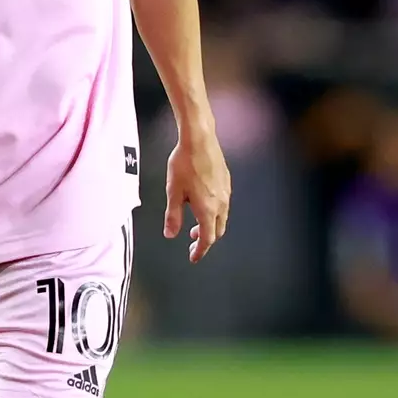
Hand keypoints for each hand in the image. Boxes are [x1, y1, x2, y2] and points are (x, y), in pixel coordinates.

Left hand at [163, 127, 230, 262]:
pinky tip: (202, 205)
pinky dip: (214, 213)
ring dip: (209, 226)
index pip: (207, 239)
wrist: (200, 140)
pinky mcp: (226, 182)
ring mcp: (226, 193)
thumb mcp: (173, 192)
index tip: (193, 257)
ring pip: (222, 218)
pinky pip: (223, 205)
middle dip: (205, 240)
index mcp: (208, 209)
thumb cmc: (184, 163)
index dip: (200, 251)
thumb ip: (173, 216)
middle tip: (192, 243)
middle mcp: (221, 204)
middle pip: (217, 231)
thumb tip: (170, 234)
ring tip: (195, 225)